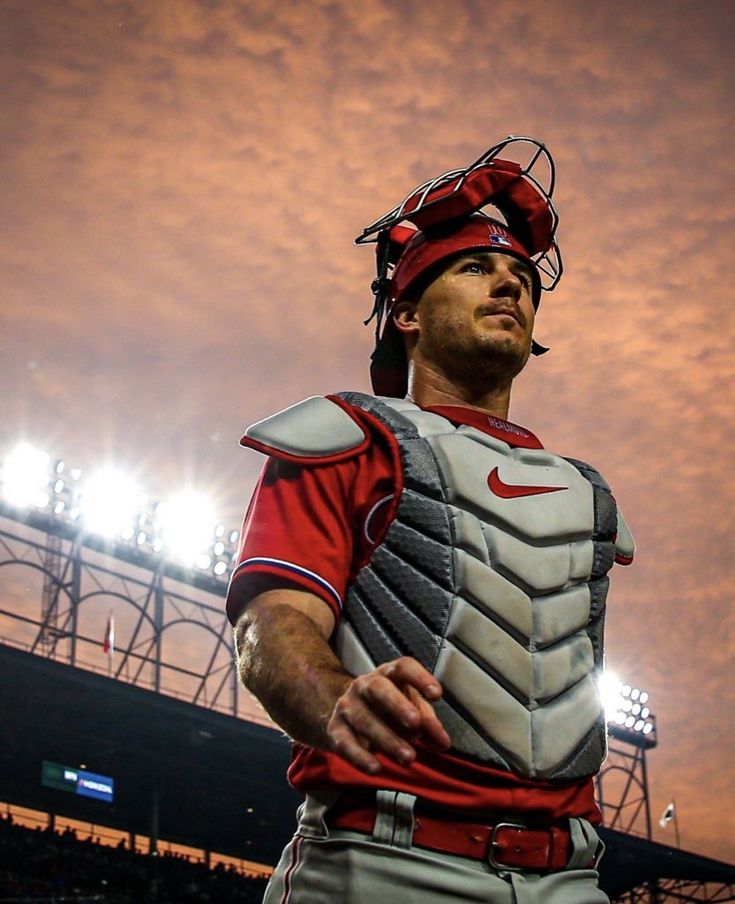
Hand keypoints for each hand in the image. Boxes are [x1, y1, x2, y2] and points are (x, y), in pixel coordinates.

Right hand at [326, 656, 451, 774]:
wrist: (348, 714)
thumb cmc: (390, 709)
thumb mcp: (412, 709)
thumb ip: (429, 724)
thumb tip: (443, 743)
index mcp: (388, 674)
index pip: (403, 667)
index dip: (420, 678)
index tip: (437, 695)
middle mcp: (365, 685)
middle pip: (378, 688)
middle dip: (397, 705)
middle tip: (415, 723)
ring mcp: (347, 706)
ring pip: (364, 720)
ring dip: (387, 739)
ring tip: (409, 757)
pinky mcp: (335, 729)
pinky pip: (345, 743)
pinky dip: (360, 757)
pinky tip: (376, 769)